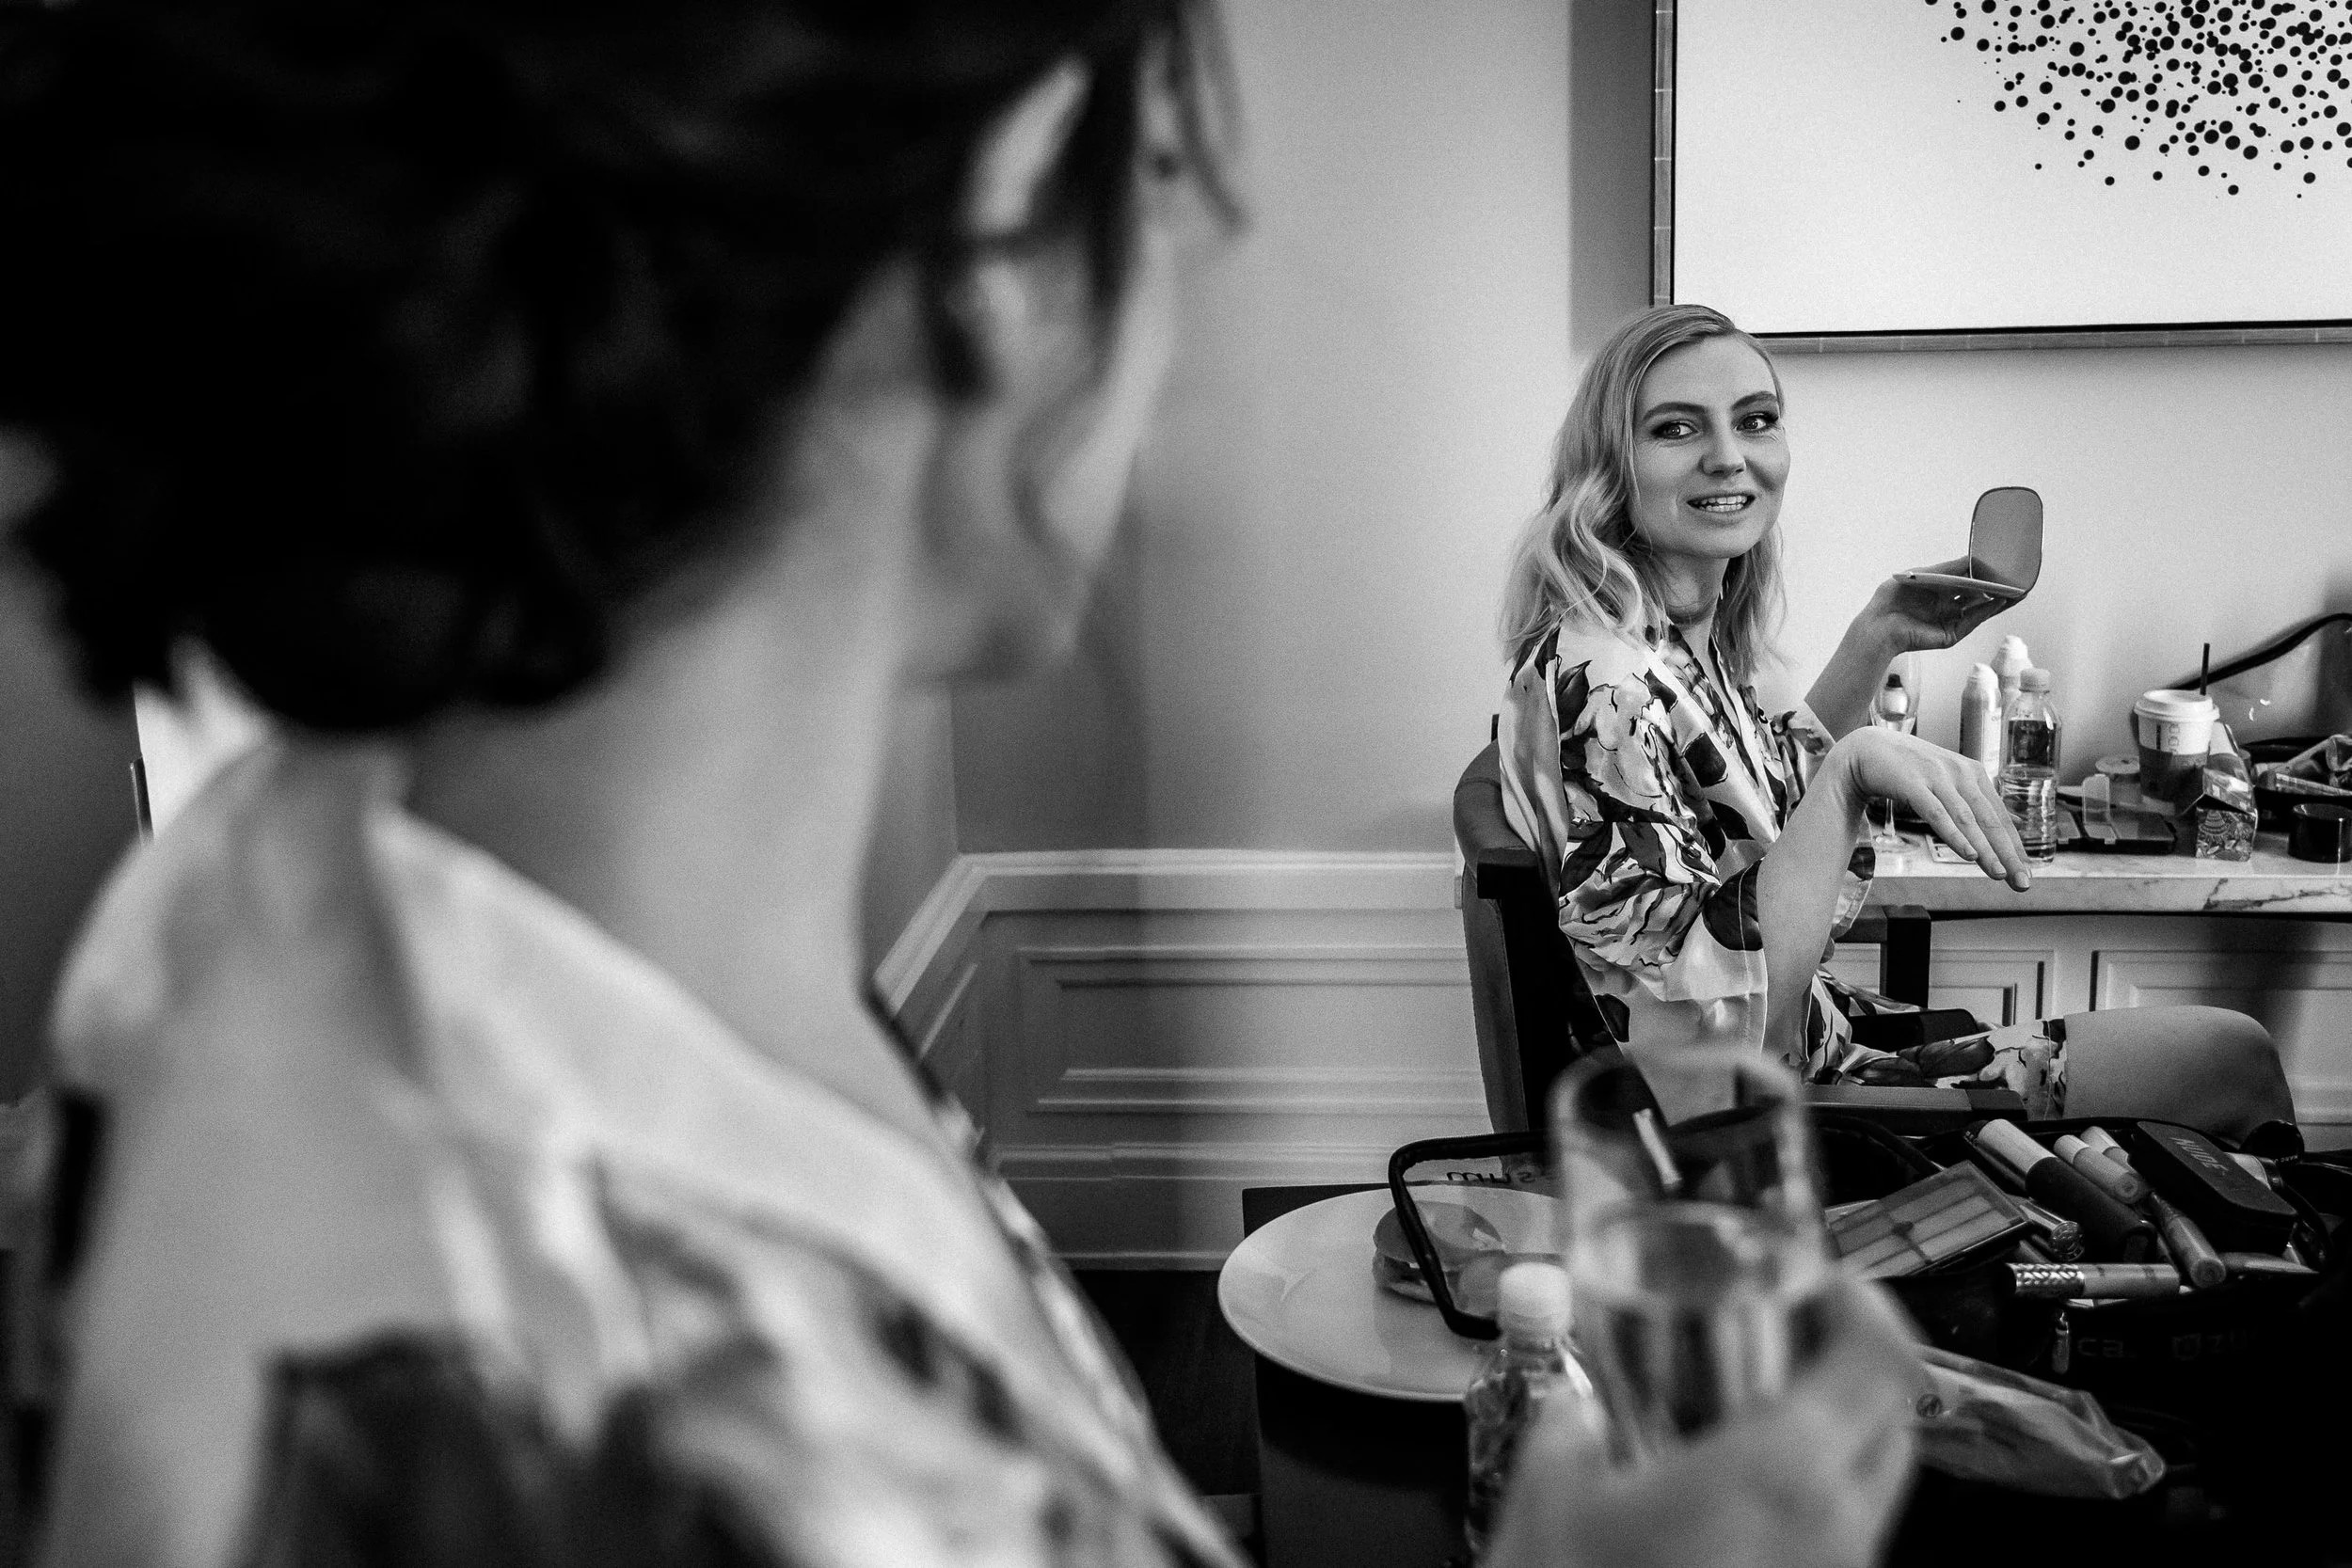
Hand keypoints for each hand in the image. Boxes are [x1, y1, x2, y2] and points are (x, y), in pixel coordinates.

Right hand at [1485, 1274, 1922, 1567]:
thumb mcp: (1550, 1496)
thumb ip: (1573, 1423)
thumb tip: (1579, 1402)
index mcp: (1783, 1473)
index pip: (1883, 1358)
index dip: (1866, 1300)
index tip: (1820, 1276)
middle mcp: (1838, 1529)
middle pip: (1894, 1420)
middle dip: (1851, 1365)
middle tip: (1784, 1336)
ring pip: (1873, 1488)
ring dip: (1829, 1439)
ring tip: (1744, 1423)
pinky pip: (1840, 1542)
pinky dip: (1809, 1503)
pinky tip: (1732, 1503)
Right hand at [1838, 727, 2033, 891]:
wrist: (1868, 749)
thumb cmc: (1910, 769)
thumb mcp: (1948, 780)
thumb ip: (1976, 800)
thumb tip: (2014, 821)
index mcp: (1973, 773)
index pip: (1999, 816)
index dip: (2015, 845)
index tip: (2027, 872)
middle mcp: (1960, 773)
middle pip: (1989, 820)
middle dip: (2008, 853)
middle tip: (2022, 882)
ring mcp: (1937, 777)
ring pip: (1967, 820)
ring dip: (1986, 849)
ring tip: (2000, 874)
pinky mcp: (1913, 784)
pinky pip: (1937, 814)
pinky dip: (1955, 835)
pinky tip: (1969, 854)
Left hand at [1860, 558, 2011, 656]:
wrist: (1880, 624)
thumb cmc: (1892, 598)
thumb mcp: (1923, 575)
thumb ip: (1949, 569)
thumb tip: (1974, 559)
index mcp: (1938, 591)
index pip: (1967, 581)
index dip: (1984, 575)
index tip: (2002, 566)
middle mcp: (1946, 606)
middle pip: (1978, 596)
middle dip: (1997, 588)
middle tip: (2017, 578)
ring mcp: (1949, 621)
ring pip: (1980, 609)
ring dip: (2000, 600)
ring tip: (2019, 590)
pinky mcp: (1950, 634)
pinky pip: (1973, 620)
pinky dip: (1988, 610)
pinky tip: (2001, 600)